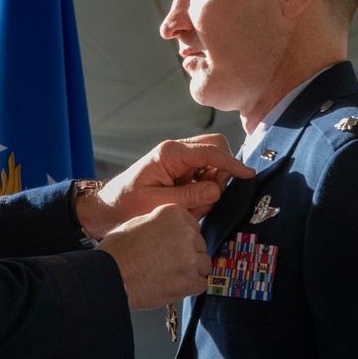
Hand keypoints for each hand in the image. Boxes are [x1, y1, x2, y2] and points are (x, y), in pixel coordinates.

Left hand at [76, 135, 254, 239]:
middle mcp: (177, 152)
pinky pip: (205, 178)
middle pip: (216, 149)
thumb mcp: (157, 203)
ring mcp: (181, 161)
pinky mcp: (182, 172)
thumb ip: (189, 197)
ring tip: (189, 209)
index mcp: (170, 153)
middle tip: (206, 200)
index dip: (232, 163)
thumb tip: (217, 190)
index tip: (248, 175)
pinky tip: (187, 207)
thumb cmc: (126, 204)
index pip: (210, 152)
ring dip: (211, 188)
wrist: (108, 208)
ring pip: (214, 165)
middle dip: (221, 174)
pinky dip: (203, 193)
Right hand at [96, 204, 210, 309]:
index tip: (173, 243)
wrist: (110, 274)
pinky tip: (175, 284)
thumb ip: (162, 224)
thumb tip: (173, 231)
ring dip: (191, 269)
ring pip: (203, 263)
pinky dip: (191, 285)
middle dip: (188, 252)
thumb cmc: (118, 249)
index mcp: (174, 214)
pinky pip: (202, 283)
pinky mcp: (190, 281)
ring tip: (171, 273)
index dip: (182, 236)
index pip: (192, 224)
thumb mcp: (139, 222)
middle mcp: (186, 233)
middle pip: (199, 244)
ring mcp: (190, 258)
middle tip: (169, 260)